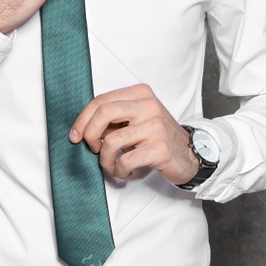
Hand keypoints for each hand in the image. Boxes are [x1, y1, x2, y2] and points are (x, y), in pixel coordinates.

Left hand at [67, 83, 198, 184]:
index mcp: (140, 93)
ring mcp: (155, 127)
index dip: (82, 119)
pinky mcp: (159, 148)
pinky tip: (125, 171)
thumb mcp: (137, 118)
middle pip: (103, 114)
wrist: (189, 152)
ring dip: (105, 160)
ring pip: (111, 141)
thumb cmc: (156, 136)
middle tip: (93, 148)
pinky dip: (119, 170)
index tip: (75, 136)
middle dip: (89, 135)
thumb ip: (114, 117)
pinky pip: (125, 160)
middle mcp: (148, 106)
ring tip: (112, 164)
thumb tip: (81, 128)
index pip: (101, 100)